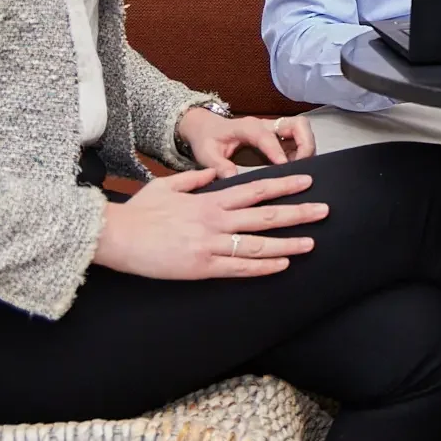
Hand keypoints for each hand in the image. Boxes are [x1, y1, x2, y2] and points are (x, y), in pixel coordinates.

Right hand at [94, 166, 326, 279]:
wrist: (116, 236)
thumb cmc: (138, 212)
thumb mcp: (167, 186)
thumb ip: (195, 179)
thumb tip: (215, 173)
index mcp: (209, 199)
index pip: (255, 189)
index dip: (283, 185)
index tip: (307, 181)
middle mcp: (215, 219)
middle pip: (265, 214)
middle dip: (298, 212)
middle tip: (325, 210)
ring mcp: (210, 244)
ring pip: (258, 243)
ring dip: (288, 242)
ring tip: (312, 242)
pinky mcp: (201, 266)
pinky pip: (239, 267)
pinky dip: (263, 266)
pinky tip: (282, 264)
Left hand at [177, 106, 315, 174]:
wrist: (206, 129)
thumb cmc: (207, 140)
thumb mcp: (206, 154)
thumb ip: (218, 166)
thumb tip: (233, 179)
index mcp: (247, 127)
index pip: (267, 136)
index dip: (277, 151)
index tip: (285, 167)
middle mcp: (266, 125)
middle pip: (298, 124)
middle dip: (306, 144)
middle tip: (302, 166)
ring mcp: (275, 130)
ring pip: (303, 131)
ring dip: (307, 149)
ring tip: (300, 170)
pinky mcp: (279, 138)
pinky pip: (298, 142)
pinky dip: (303, 154)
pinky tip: (295, 170)